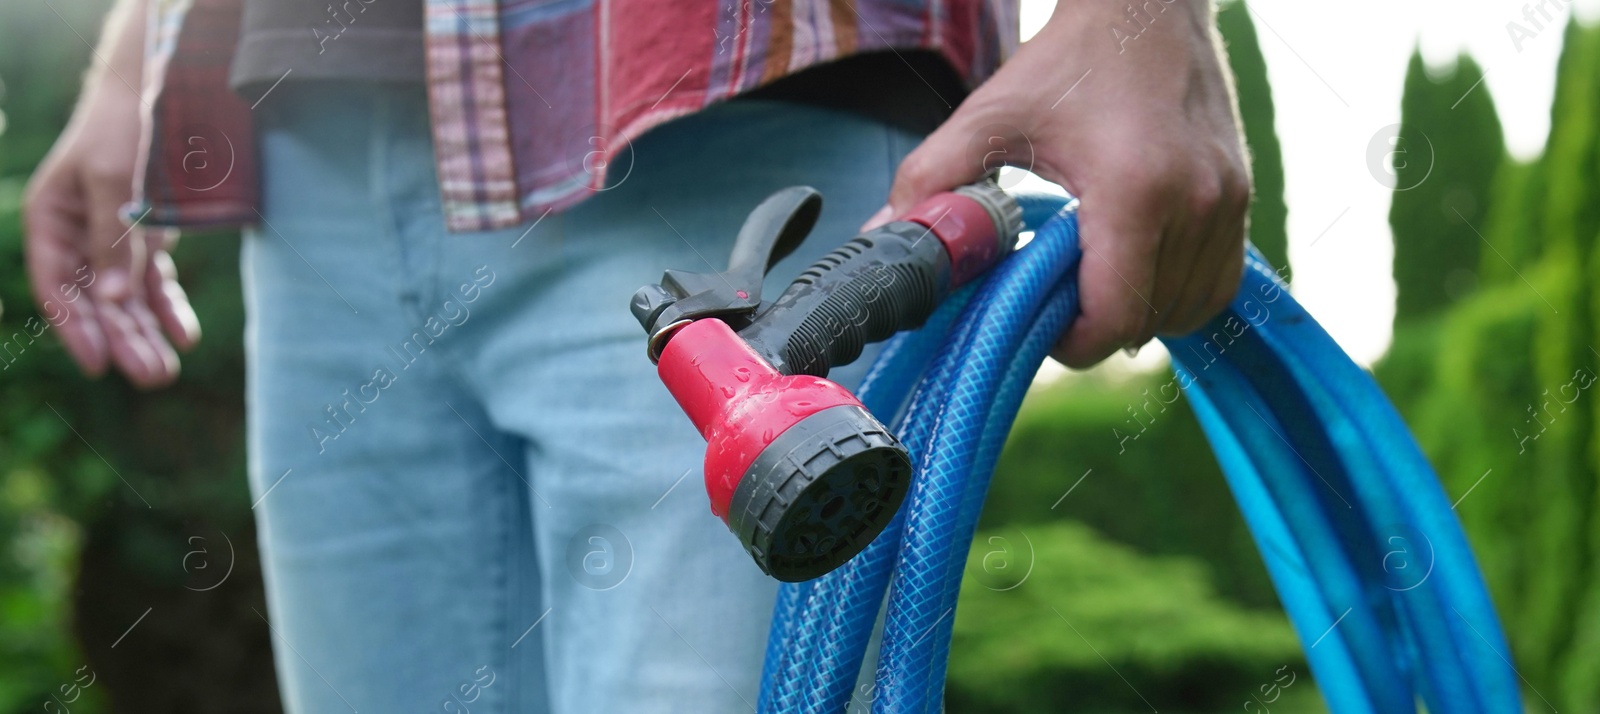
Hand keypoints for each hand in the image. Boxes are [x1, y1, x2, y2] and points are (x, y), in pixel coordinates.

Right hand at [23, 0, 197, 387]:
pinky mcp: (143, 236)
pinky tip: (185, 337)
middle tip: (152, 377)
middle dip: (123, 339)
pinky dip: (169, 308)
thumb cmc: (125, 127)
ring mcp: (110, 237)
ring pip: (125, 297)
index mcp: (50, 219)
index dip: (75, 327)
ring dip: (145, 333)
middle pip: (95, 300)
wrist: (158, 91)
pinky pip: (153, 282)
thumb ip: (113, 239)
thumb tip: (110, 301)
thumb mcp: (115, 179)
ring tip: (166, 372)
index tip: (99, 365)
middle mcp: (76, 234)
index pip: (56, 286)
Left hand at [865, 0, 1249, 367]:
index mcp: (1136, 190)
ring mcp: (1229, 201)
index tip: (1038, 322)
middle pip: (1150, 322)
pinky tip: (1136, 272)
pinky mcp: (1243, 196)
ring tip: (1092, 283)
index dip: (1071, 343)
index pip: (1115, 317)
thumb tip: (881, 238)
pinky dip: (1179, 296)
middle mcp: (1196, 202)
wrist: (1146, 5)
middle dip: (1098, 328)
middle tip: (1055, 299)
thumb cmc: (1069, 60)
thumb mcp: (990, 115)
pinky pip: (1220, 284)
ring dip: (1141, 315)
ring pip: (1190, 311)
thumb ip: (933, 179)